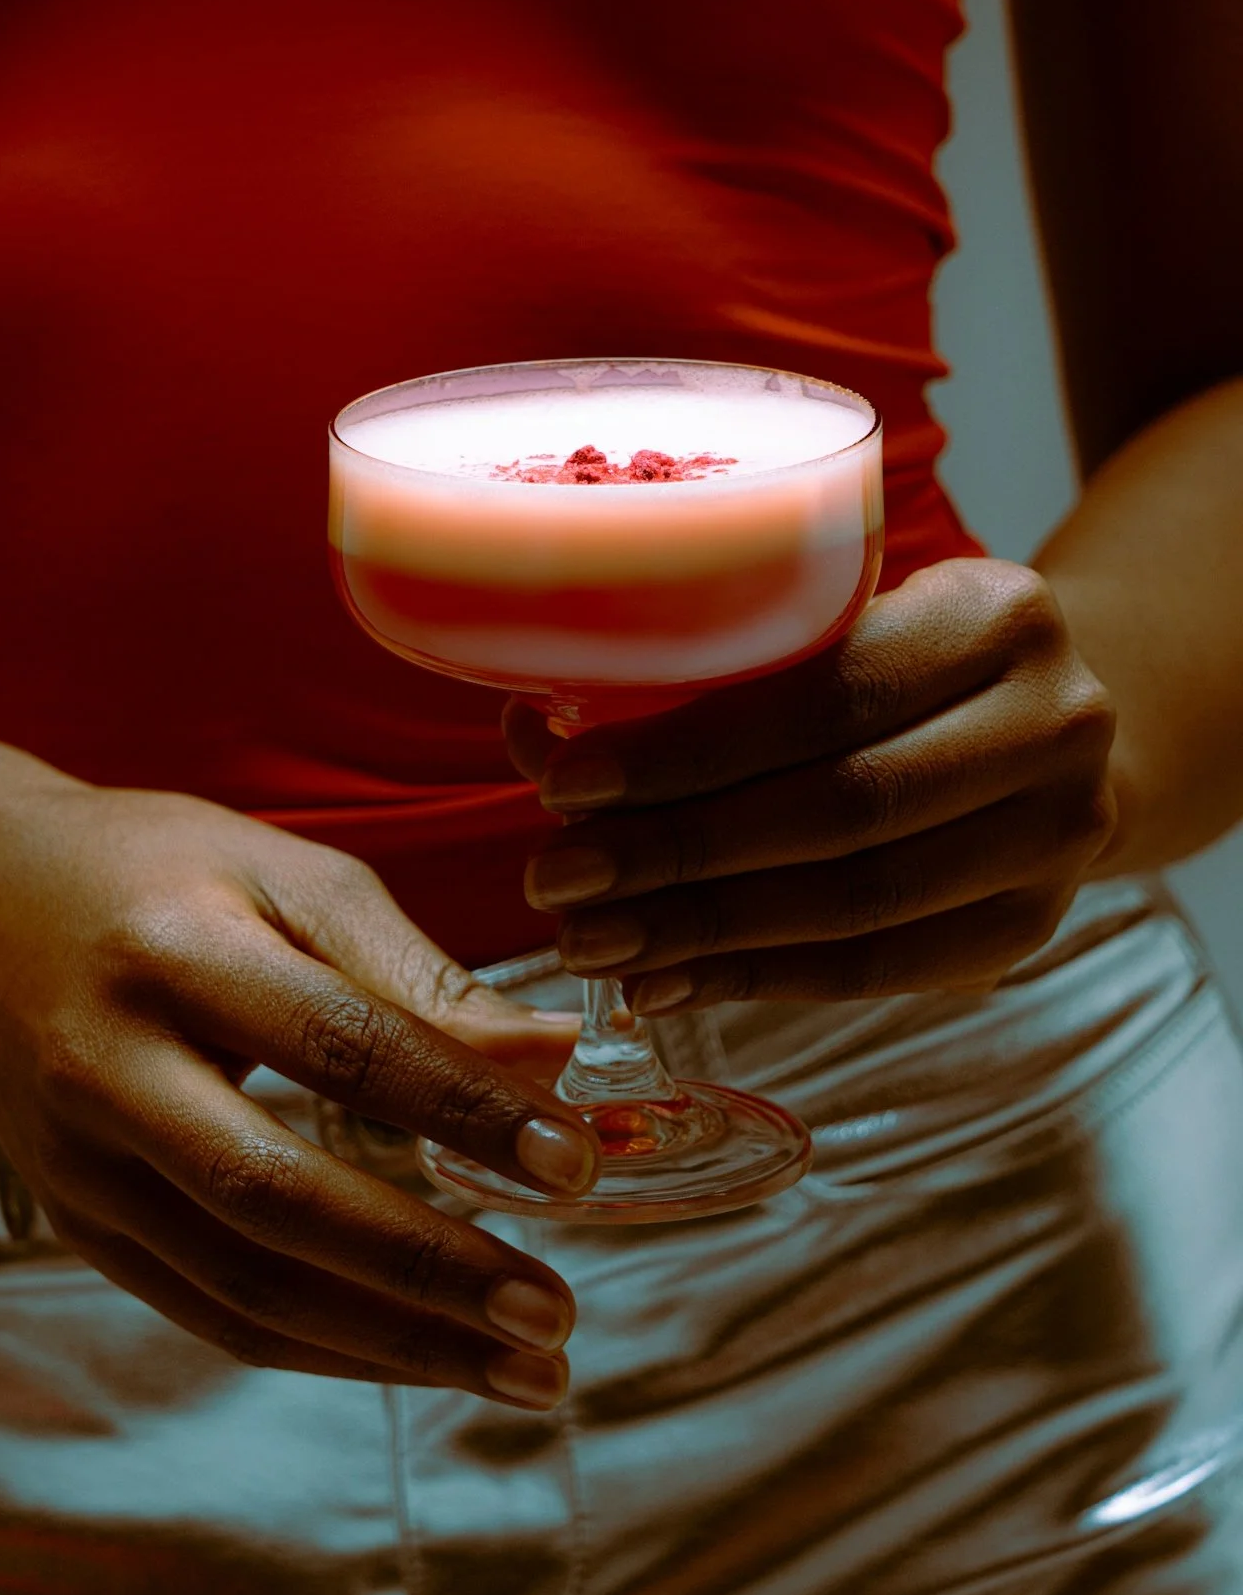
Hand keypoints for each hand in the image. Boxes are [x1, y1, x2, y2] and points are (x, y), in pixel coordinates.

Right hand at [0, 740, 599, 1408]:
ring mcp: (82, 1164)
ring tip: (523, 1366)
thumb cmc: (163, 869)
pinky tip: (424, 1360)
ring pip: (244, 1286)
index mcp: (176, 952)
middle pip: (279, 1196)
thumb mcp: (289, 875)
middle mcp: (111, 1069)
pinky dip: (327, 1349)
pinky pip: (210, 1312)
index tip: (577, 1164)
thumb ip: (417, 969)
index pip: (341, 1046)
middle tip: (557, 1312)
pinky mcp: (80, 1223)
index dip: (465, 1110)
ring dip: (394, 1345)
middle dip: (429, 1269)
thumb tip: (553, 1053)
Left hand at [504, 561, 1118, 1011]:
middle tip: (558, 879)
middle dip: (679, 852)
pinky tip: (670, 979)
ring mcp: (1062, 835)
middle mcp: (1056, 722)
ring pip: (859, 904)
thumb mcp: (838, 627)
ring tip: (593, 941)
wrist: (1053, 729)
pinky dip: (761, 978)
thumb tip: (532, 732)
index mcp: (998, 615)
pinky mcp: (1036, 925)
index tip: (567, 786)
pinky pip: (882, 970)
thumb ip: (707, 673)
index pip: (828, 698)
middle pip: (843, 810)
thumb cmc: (905, 664)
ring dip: (706, 931)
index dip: (690, 752)